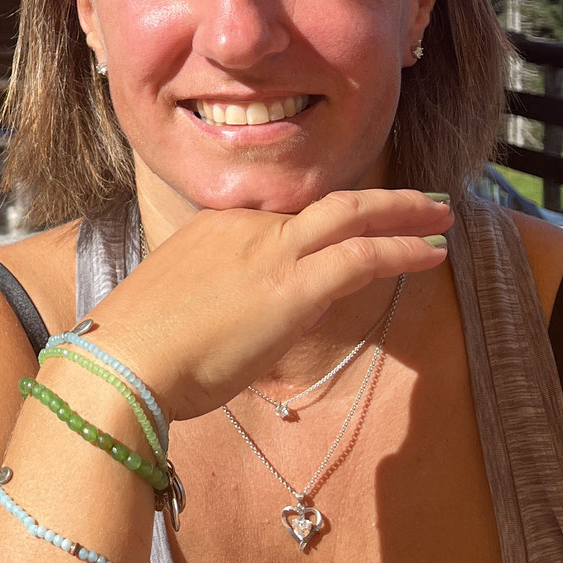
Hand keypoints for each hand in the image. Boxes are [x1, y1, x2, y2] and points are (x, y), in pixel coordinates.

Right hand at [87, 188, 451, 424]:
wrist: (120, 361)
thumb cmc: (137, 351)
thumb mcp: (178, 310)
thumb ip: (215, 306)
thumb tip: (238, 332)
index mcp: (216, 229)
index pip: (289, 221)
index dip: (332, 222)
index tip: (359, 228)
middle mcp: (246, 228)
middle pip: (328, 203)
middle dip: (383, 201)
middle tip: (425, 201)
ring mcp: (270, 253)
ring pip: (353, 216)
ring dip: (405, 215)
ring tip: (443, 218)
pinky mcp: (291, 287)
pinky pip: (361, 257)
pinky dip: (402, 251)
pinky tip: (431, 255)